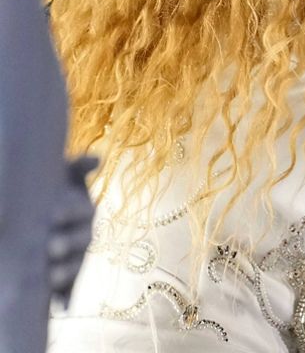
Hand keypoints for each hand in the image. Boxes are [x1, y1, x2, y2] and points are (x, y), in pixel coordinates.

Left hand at [48, 155, 97, 308]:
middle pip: (80, 240)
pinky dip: (67, 297)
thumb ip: (79, 166)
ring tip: (52, 278)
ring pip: (76, 264)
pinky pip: (70, 287)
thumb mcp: (65, 176)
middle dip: (67, 244)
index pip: (81, 211)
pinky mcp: (68, 275)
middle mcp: (84, 233)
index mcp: (83, 209)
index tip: (52, 215)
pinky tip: (61, 307)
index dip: (69, 213)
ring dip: (67, 272)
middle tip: (51, 247)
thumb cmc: (55, 191)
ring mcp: (77, 255)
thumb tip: (97, 158)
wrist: (46, 214)